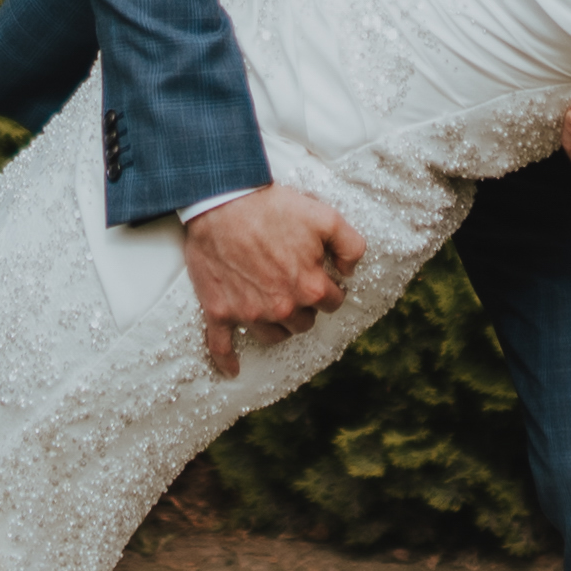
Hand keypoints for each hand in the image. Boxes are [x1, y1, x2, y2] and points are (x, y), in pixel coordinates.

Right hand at [178, 185, 364, 382]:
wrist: (223, 200)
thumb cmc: (274, 207)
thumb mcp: (327, 217)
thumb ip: (351, 246)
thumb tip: (350, 271)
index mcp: (310, 287)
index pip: (332, 303)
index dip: (329, 288)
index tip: (321, 276)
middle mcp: (281, 307)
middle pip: (304, 323)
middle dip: (305, 307)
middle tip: (295, 284)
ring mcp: (248, 313)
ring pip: (273, 336)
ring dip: (278, 326)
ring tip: (275, 307)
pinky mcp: (219, 311)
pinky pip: (222, 346)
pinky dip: (226, 360)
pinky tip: (232, 370)